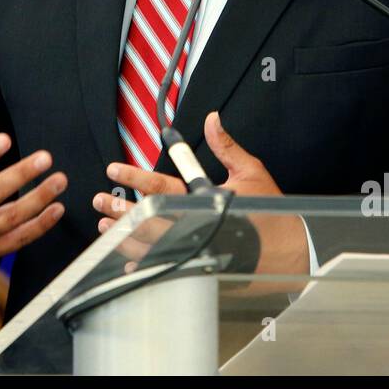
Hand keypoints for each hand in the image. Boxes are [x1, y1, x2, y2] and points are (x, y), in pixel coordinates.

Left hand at [95, 111, 308, 282]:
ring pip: (148, 245)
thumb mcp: (250, 171)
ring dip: (123, 235)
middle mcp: (194, 226)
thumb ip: (225, 146)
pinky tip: (126, 260)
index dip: (133, 177)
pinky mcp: (197, 269)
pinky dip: (142, 265)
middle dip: (120, 208)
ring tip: (105, 226)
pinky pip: (162, 269)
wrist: (288, 253)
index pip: (160, 185)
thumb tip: (212, 119)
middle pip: (146, 218)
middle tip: (100, 200)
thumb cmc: (271, 212)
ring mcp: (194, 251)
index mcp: (204, 199)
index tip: (113, 169)